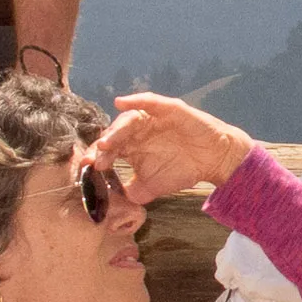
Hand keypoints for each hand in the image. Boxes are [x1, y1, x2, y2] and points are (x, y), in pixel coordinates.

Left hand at [90, 91, 253, 203]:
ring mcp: (152, 118)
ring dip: (115, 130)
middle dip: (102, 147)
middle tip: (94, 160)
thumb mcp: (151, 188)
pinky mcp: (168, 109)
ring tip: (105, 143)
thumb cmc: (182, 170)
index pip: (108, 151)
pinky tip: (121, 103)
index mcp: (131, 147)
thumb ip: (130, 192)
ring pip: (128, 120)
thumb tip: (108, 200)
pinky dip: (135, 100)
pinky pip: (150, 102)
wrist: (214, 160)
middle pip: (114, 135)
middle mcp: (138, 131)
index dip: (97, 158)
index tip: (88, 170)